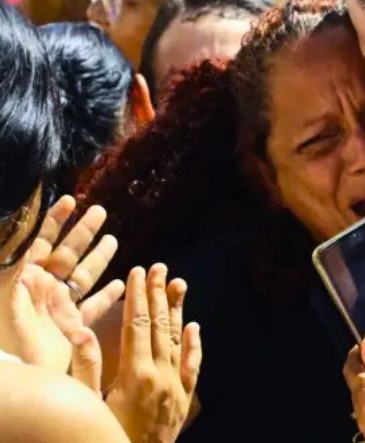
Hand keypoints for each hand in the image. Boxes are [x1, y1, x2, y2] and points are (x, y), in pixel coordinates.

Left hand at [0, 197, 123, 368]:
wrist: (29, 390)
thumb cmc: (19, 356)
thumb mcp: (17, 327)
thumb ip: (23, 299)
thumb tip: (32, 268)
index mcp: (32, 288)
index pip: (42, 247)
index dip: (54, 224)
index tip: (70, 201)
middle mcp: (48, 295)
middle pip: (67, 257)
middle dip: (82, 233)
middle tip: (100, 212)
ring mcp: (62, 311)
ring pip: (83, 277)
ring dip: (98, 258)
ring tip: (113, 240)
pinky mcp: (74, 329)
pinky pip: (92, 308)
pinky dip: (106, 296)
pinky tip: (120, 285)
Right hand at [102, 264, 201, 442]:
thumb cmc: (104, 436)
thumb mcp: (89, 405)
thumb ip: (87, 367)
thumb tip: (81, 331)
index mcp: (135, 374)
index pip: (138, 324)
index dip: (138, 296)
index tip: (138, 272)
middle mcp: (160, 375)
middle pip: (159, 325)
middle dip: (158, 294)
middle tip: (159, 267)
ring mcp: (175, 386)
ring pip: (178, 340)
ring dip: (177, 311)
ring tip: (178, 284)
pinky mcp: (184, 400)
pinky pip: (192, 366)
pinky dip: (194, 345)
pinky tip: (194, 326)